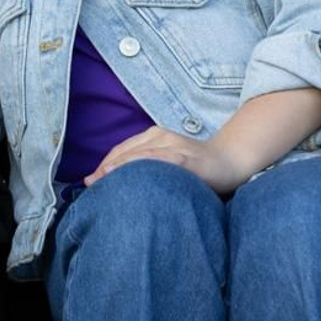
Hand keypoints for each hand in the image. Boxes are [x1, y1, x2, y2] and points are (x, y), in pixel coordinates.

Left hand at [86, 124, 249, 195]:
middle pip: (124, 152)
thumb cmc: (196, 168)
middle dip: (104, 169)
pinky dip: (139, 164)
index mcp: (153, 136)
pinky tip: (126, 172)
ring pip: (136, 154)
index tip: (89, 181)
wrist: (230, 161)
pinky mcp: (184, 156)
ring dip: (116, 167)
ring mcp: (172, 144)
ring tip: (99, 180)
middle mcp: (159, 135)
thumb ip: (147, 168)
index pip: (121, 150)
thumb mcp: (167, 164)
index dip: (103, 165)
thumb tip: (119, 184)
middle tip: (89, 185)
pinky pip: (158, 159)